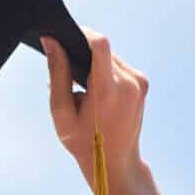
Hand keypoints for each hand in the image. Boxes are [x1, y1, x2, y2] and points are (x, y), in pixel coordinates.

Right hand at [44, 29, 148, 191]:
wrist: (115, 162)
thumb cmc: (83, 141)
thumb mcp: (61, 111)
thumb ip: (57, 73)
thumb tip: (51, 42)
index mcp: (108, 90)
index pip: (99, 44)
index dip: (81, 33)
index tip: (65, 35)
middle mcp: (129, 82)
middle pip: (101, 49)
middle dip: (82, 54)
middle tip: (68, 76)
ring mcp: (139, 82)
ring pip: (110, 56)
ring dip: (93, 63)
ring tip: (83, 89)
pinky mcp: (143, 83)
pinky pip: (118, 65)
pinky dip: (103, 71)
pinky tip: (96, 92)